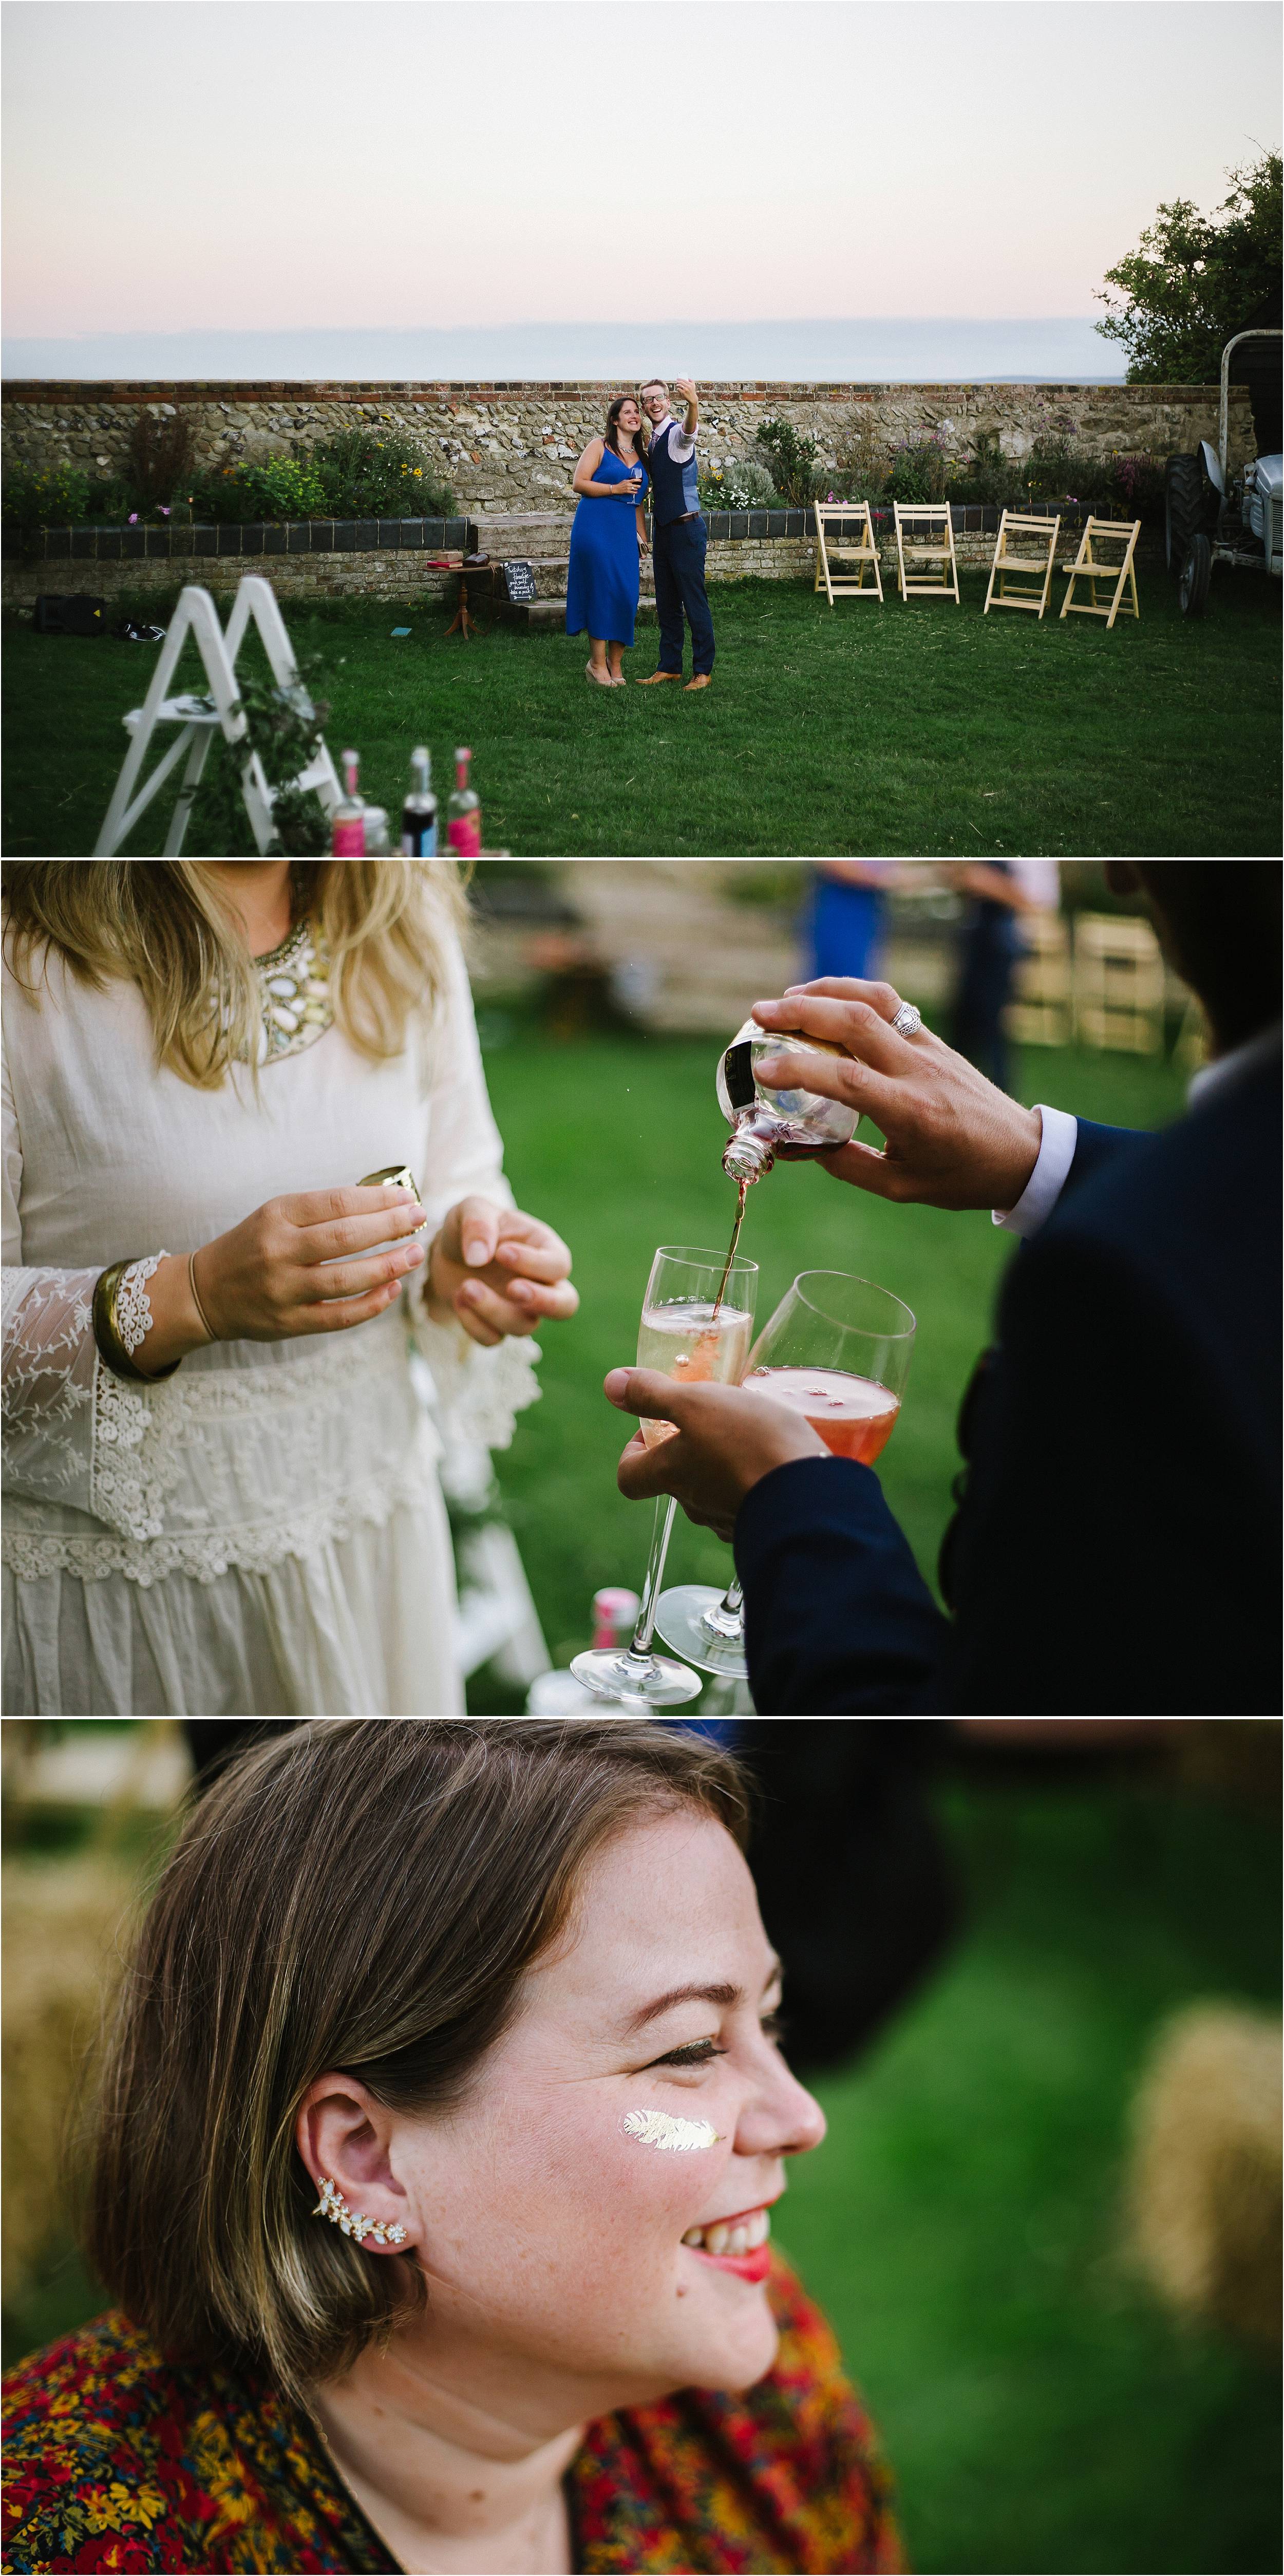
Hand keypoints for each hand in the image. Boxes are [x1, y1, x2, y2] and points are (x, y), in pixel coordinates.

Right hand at [138, 1182, 432, 1371]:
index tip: (407, 1196)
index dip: (378, 1199)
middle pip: (346, 1237)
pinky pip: (339, 1316)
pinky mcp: (289, 1322)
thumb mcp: (277, 1215)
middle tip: (420, 1218)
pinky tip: (393, 1290)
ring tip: (414, 1254)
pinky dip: (371, 1304)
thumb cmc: (253, 1246)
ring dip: (387, 1266)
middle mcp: (278, 1250)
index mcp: (277, 1215)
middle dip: (390, 1226)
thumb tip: (383, 1202)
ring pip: (346, 1279)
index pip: (337, 1202)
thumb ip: (322, 1211)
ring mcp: (283, 1289)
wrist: (206, 1291)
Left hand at [427, 1197, 577, 1346]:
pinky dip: (474, 1324)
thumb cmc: (470, 1225)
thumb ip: (478, 1224)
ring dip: (494, 1310)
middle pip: (565, 1306)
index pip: (558, 1265)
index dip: (535, 1263)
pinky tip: (457, 1298)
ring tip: (465, 1287)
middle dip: (542, 1302)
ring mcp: (520, 1309)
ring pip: (524, 1326)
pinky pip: (493, 1338)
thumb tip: (479, 1257)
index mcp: (545, 1249)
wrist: (447, 1251)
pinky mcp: (496, 1325)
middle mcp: (541, 1283)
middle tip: (513, 1289)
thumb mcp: (471, 1209)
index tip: (502, 1252)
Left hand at [605, 1367, 824, 1539]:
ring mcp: (730, 1519)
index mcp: (670, 1474)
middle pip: (674, 1481)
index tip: (653, 1427)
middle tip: (713, 1418)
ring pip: (714, 1491)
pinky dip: (754, 1481)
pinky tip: (777, 1458)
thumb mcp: (697, 1403)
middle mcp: (695, 1504)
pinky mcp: (765, 1524)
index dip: (632, 1452)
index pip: (629, 1477)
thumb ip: (654, 1393)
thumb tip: (610, 1383)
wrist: (812, 1498)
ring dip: (723, 1465)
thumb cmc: (749, 1444)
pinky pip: (749, 1501)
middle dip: (687, 1450)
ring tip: (751, 1433)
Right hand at [614, 474, 642, 497]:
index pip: (634, 480)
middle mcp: (628, 485)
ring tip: (637, 489)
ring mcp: (628, 488)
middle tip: (639, 486)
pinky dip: (635, 492)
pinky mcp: (627, 492)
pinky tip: (636, 492)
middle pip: (635, 485)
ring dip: (636, 489)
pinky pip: (633, 492)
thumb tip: (632, 480)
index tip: (640, 480)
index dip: (638, 480)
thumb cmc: (620, 485)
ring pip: (635, 489)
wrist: (616, 489)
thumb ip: (628, 481)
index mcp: (628, 481)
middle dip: (638, 486)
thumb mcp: (624, 481)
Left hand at [674, 379, 697, 404]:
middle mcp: (688, 387)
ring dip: (677, 385)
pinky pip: (679, 389)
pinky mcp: (683, 393)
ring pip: (680, 385)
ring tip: (677, 385)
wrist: (692, 398)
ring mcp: (686, 390)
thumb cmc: (692, 392)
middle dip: (678, 381)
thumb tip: (688, 378)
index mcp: (690, 384)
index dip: (680, 379)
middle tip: (676, 381)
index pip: (684, 380)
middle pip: (681, 382)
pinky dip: (678, 389)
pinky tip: (678, 389)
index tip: (677, 378)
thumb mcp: (693, 386)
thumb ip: (692, 381)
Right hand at [751, 980, 1042, 1210]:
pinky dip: (853, 995)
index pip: (848, 1078)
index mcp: (910, 1112)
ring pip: (875, 999)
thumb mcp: (900, 1187)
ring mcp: (928, 1048)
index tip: (763, 1070)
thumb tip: (797, 1145)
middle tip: (758, 1013)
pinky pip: (891, 1004)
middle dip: (801, 1010)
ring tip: (789, 997)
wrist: (1022, 1154)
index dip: (801, 1069)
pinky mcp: (934, 1039)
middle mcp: (918, 1070)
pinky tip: (828, 1002)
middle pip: (856, 1020)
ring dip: (827, 989)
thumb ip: (846, 1165)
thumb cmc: (961, 1177)